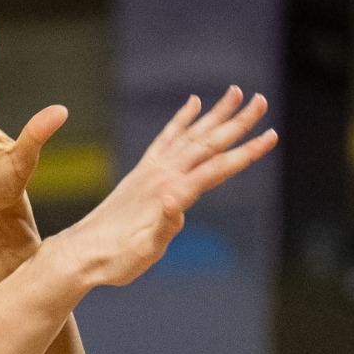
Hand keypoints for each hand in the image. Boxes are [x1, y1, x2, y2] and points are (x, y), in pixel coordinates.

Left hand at [51, 88, 275, 287]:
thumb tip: (177, 202)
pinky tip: (193, 104)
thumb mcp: (145, 252)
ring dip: (214, 114)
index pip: (217, 169)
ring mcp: (150, 171)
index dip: (246, 153)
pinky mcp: (141, 173)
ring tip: (236, 92)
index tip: (272, 135)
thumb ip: (164, 226)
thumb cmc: (115, 261)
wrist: (80, 254)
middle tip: (262, 99)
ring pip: (190, 135)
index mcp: (170, 194)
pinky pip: (166, 139)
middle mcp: (161, 176)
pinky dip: (181, 120)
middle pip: (207, 143)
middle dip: (237, 122)